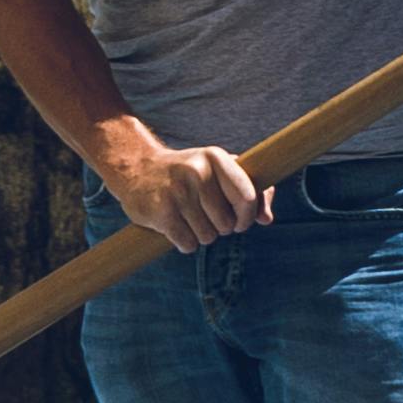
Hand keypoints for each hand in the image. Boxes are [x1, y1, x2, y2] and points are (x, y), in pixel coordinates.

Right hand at [96, 126, 271, 249]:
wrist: (135, 168)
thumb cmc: (186, 173)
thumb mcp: (217, 172)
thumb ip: (249, 191)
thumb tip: (267, 218)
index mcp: (215, 157)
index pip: (247, 197)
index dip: (247, 217)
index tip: (240, 222)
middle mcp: (197, 171)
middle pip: (227, 224)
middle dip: (219, 228)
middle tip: (204, 216)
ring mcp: (178, 192)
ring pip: (208, 237)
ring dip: (200, 235)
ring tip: (187, 218)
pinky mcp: (161, 212)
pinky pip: (188, 244)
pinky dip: (184, 243)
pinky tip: (175, 226)